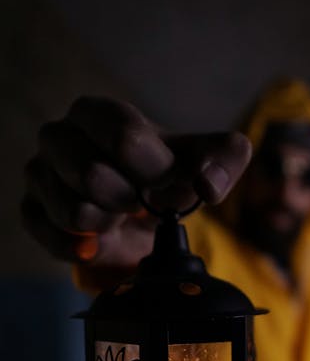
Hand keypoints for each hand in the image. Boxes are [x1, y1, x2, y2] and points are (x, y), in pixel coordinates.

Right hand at [21, 96, 251, 268]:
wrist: (138, 210)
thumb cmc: (166, 176)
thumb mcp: (206, 162)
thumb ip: (226, 159)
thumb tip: (209, 185)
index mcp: (97, 112)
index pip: (122, 134)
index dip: (152, 167)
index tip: (164, 180)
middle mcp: (58, 137)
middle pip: (91, 173)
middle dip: (128, 198)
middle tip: (138, 201)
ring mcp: (40, 176)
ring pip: (72, 211)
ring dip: (108, 224)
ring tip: (118, 217)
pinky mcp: (32, 213)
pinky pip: (54, 238)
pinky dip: (86, 248)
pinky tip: (100, 241)